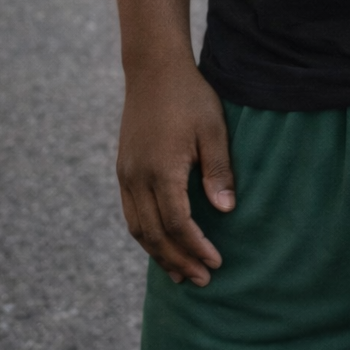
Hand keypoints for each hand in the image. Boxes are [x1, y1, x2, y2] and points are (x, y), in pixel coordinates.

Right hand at [116, 57, 235, 285]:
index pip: (177, 224)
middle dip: (178, 260)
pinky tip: (161, 243)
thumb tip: (225, 212)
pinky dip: (145, 235)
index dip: (196, 247)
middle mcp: (137, 177)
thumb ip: (218, 171)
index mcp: (161, 170)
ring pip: (137, 228)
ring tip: (181, 273)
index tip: (217, 263)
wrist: (153, 69)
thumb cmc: (189, 97)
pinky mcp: (123, 169)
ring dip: (159, 254)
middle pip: (154, 234)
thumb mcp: (213, 130)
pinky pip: (131, 213)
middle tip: (202, 280)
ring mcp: (126, 174)